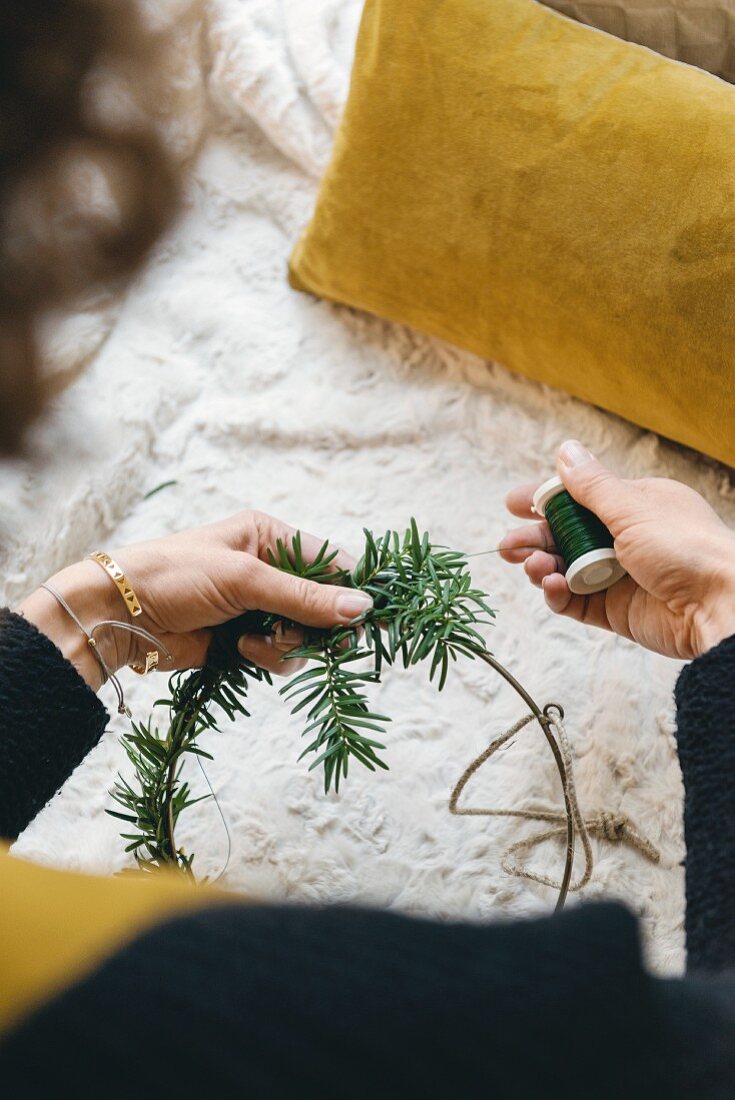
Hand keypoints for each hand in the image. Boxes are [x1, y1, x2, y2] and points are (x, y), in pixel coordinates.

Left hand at [19, 512, 368, 688]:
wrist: (118, 617)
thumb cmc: (175, 577)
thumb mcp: (245, 579)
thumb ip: (305, 597)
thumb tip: (363, 608)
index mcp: (270, 538)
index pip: (331, 562)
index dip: (354, 589)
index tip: (377, 617)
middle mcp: (269, 570)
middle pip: (324, 604)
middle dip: (319, 625)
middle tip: (328, 644)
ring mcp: (258, 607)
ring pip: (305, 635)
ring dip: (287, 644)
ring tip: (253, 640)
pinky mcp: (245, 640)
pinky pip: (281, 655)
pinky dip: (268, 657)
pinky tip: (240, 649)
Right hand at [499, 440, 734, 658]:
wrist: (720, 606)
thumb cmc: (688, 549)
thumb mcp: (633, 507)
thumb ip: (591, 486)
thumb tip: (566, 451)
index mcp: (636, 506)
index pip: (579, 499)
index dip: (545, 501)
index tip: (514, 505)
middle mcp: (626, 539)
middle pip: (566, 536)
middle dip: (535, 539)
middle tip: (509, 545)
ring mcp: (619, 576)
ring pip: (566, 569)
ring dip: (543, 566)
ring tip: (533, 566)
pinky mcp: (617, 611)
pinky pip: (576, 602)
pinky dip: (558, 595)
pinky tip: (553, 586)